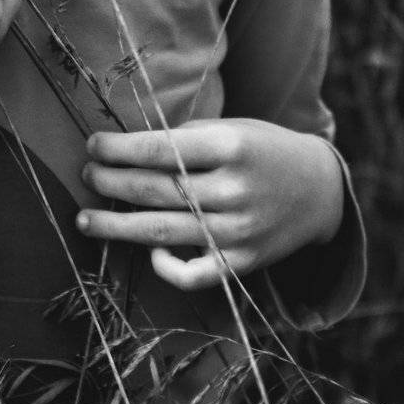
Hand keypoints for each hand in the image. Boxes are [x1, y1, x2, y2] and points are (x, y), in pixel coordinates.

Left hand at [77, 118, 343, 290]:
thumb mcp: (231, 128)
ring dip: (117, 227)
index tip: (92, 145)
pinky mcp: (242, 263)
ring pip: (163, 232)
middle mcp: (233, 190)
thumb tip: (128, 149)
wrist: (319, 189)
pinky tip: (148, 251)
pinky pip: (195, 275)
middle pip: (155, 190)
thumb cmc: (262, 149)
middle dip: (111, 183)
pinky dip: (166, 267)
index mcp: (230, 147)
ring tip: (84, 219)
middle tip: (85, 175)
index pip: (160, 150)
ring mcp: (238, 231)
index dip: (119, 149)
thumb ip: (186, 139)